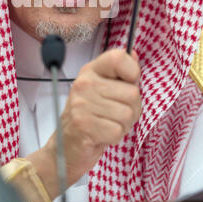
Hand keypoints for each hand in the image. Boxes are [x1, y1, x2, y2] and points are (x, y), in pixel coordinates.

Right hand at [37, 48, 140, 198]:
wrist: (68, 146)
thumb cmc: (91, 116)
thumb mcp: (103, 89)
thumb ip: (120, 74)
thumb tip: (134, 55)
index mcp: (91, 70)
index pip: (119, 58)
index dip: (132, 72)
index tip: (128, 83)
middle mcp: (85, 83)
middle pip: (132, 93)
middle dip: (131, 109)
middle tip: (114, 114)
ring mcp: (82, 103)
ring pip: (128, 114)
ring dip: (123, 125)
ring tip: (107, 124)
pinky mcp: (83, 124)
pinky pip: (117, 131)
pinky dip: (115, 137)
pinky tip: (102, 135)